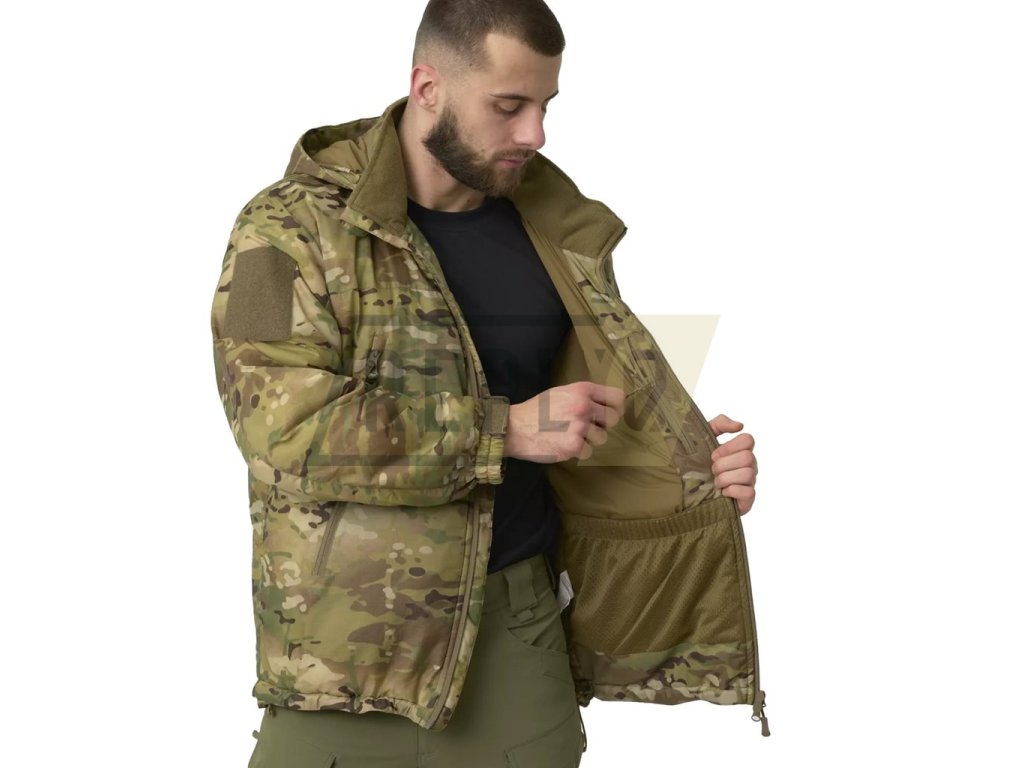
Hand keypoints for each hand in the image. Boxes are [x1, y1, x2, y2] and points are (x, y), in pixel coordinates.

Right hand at [505, 382, 624, 462]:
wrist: (515, 428)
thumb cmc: (537, 410)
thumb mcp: (561, 392)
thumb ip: (584, 396)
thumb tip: (605, 407)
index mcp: (582, 390)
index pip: (617, 397)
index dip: (617, 407)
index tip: (612, 413)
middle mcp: (584, 406)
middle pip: (612, 419)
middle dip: (602, 425)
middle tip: (587, 427)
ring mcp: (580, 427)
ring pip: (602, 437)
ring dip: (589, 439)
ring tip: (570, 435)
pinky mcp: (574, 446)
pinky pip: (588, 451)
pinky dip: (577, 451)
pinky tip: (563, 444)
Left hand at [708, 414, 757, 514]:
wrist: (692, 491)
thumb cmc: (699, 463)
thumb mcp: (705, 438)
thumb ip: (720, 424)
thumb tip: (739, 425)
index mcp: (741, 450)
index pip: (748, 439)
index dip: (729, 446)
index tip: (714, 455)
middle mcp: (749, 465)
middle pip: (747, 457)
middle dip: (724, 464)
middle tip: (712, 470)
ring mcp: (750, 482)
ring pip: (748, 474)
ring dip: (725, 478)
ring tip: (715, 482)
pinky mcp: (748, 499)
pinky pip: (748, 492)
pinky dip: (732, 491)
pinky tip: (723, 492)